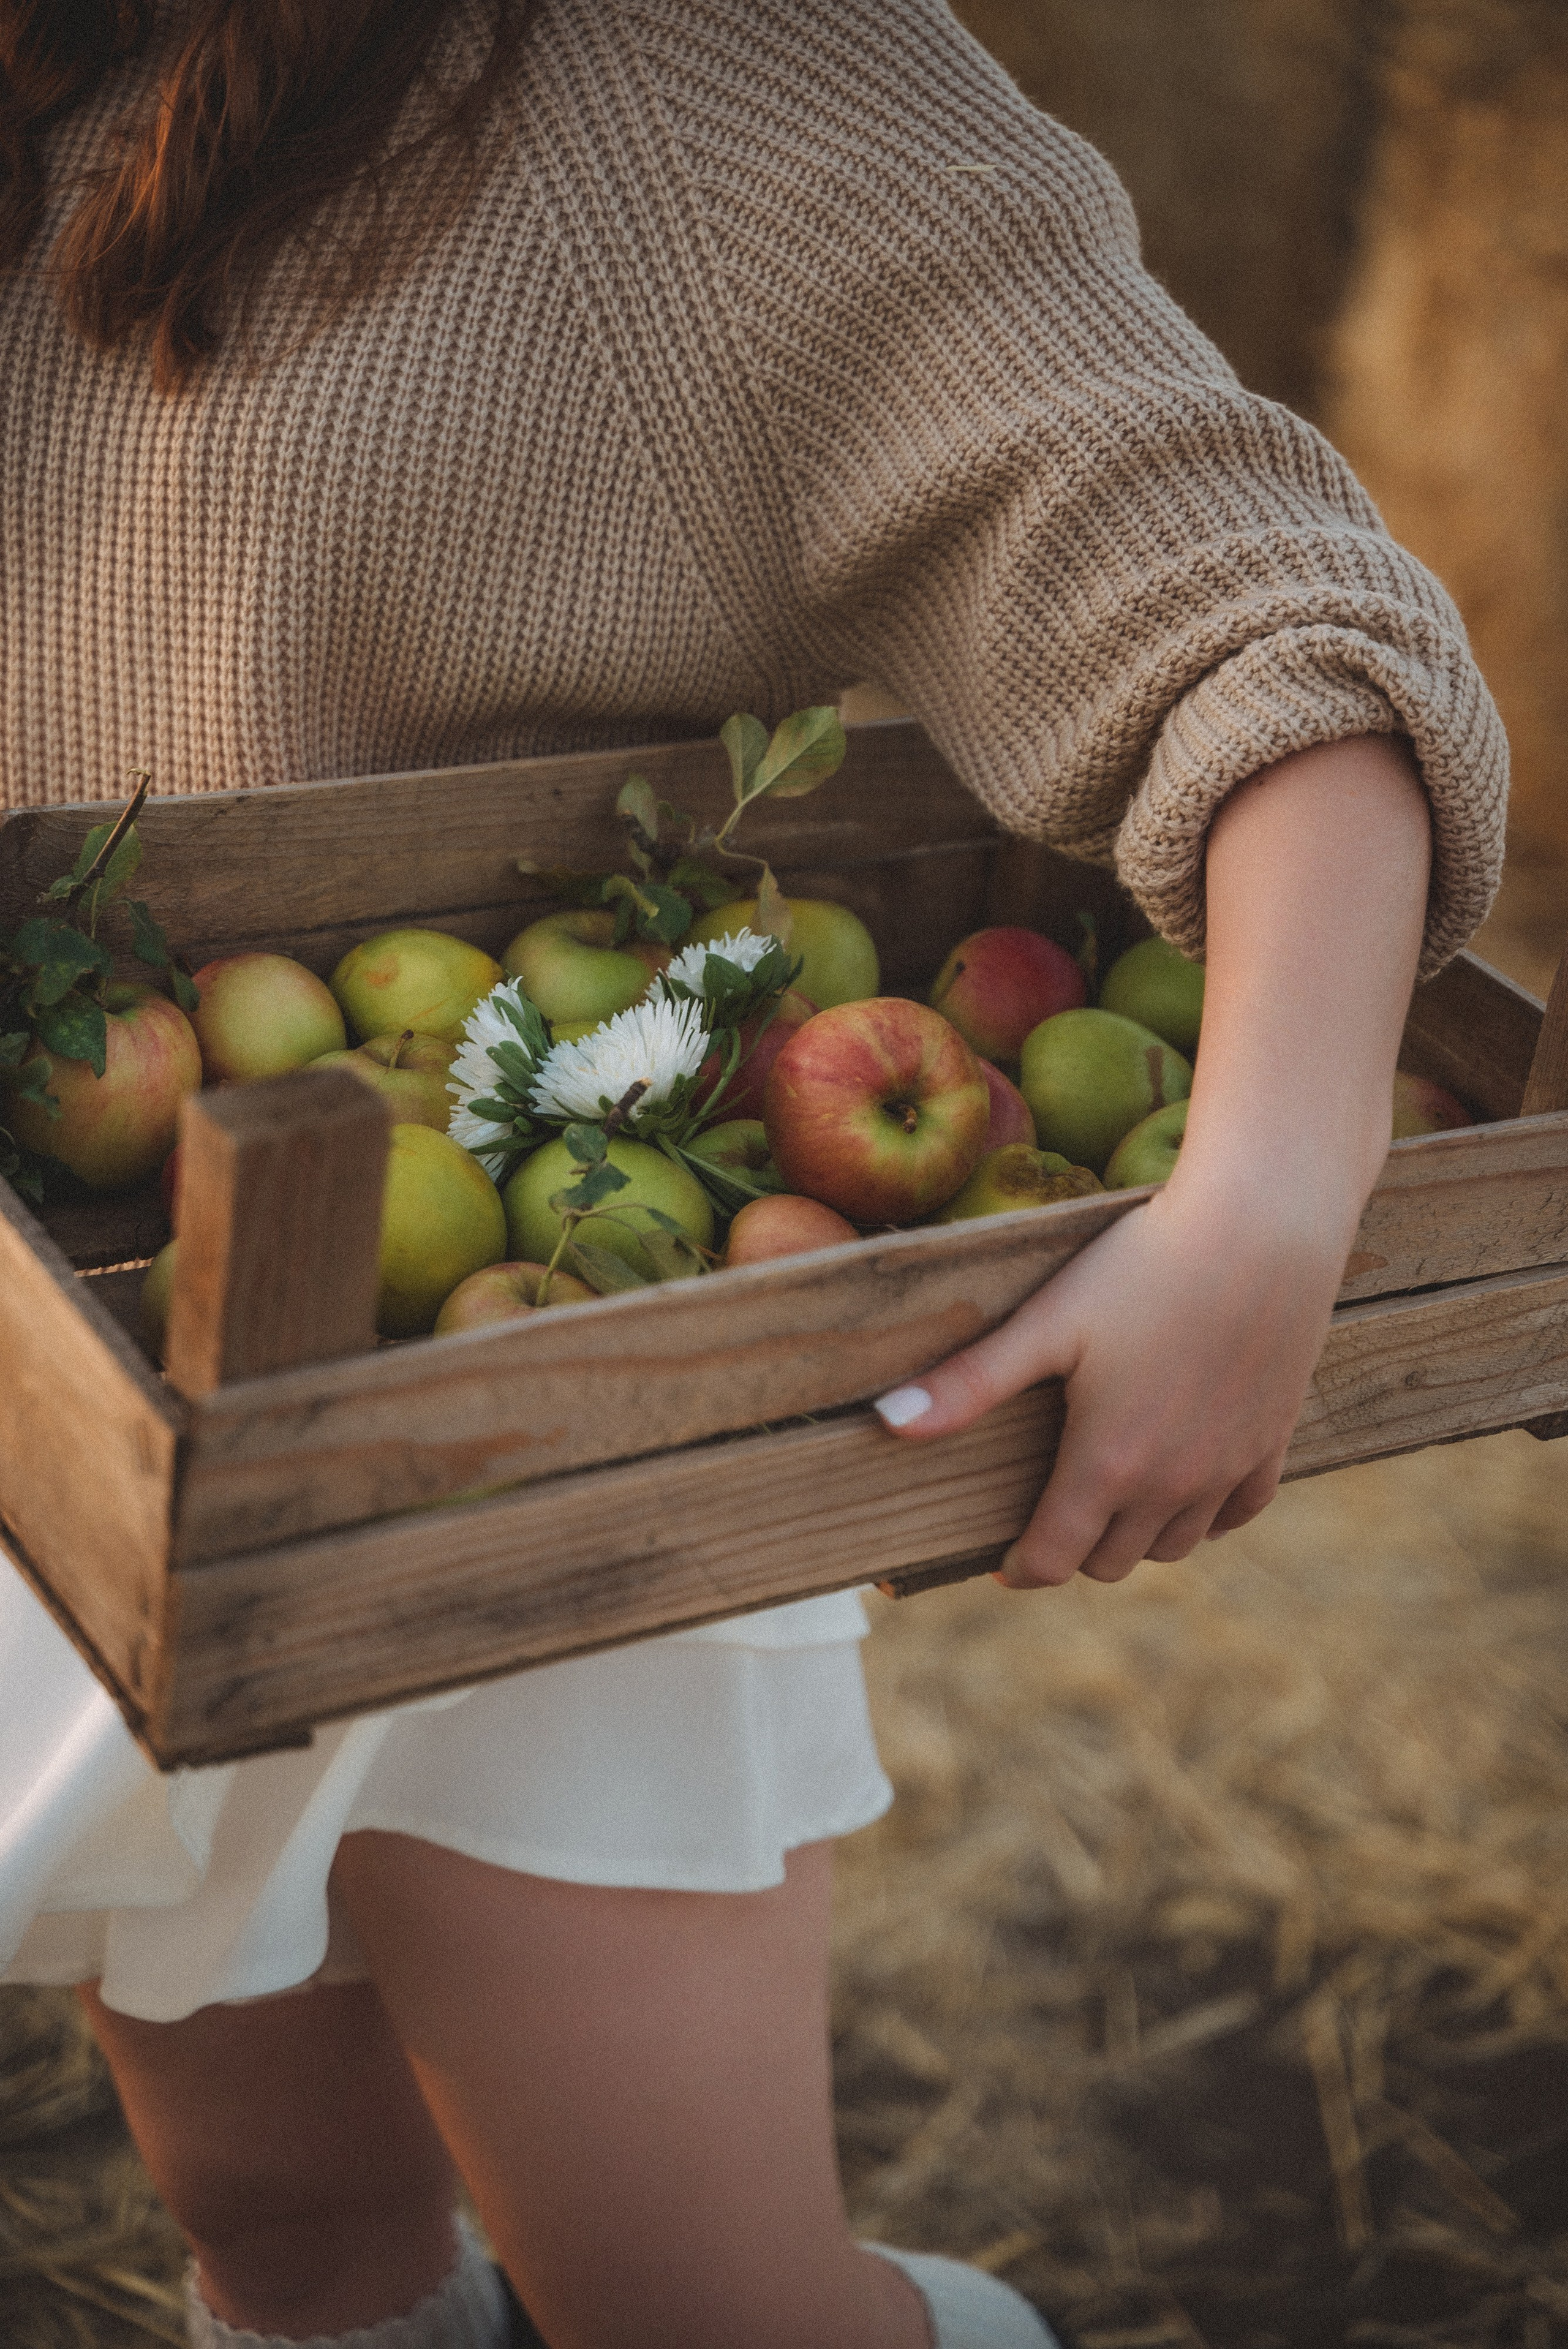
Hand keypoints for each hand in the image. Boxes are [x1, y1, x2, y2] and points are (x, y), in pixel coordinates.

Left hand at [874, 1167, 1348, 1584]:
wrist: (1262, 1228)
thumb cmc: (1143, 1266)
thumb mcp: (1046, 1322)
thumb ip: (970, 1382)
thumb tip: (885, 1424)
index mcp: (1107, 1465)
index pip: (1054, 1560)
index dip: (1020, 1568)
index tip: (1002, 1561)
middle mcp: (1172, 1485)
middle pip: (1112, 1561)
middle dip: (1074, 1547)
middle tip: (1051, 1511)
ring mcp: (1228, 1468)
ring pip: (1174, 1545)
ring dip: (1136, 1535)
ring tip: (1108, 1493)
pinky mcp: (1272, 1441)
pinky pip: (1237, 1513)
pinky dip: (1204, 1514)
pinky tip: (1182, 1479)